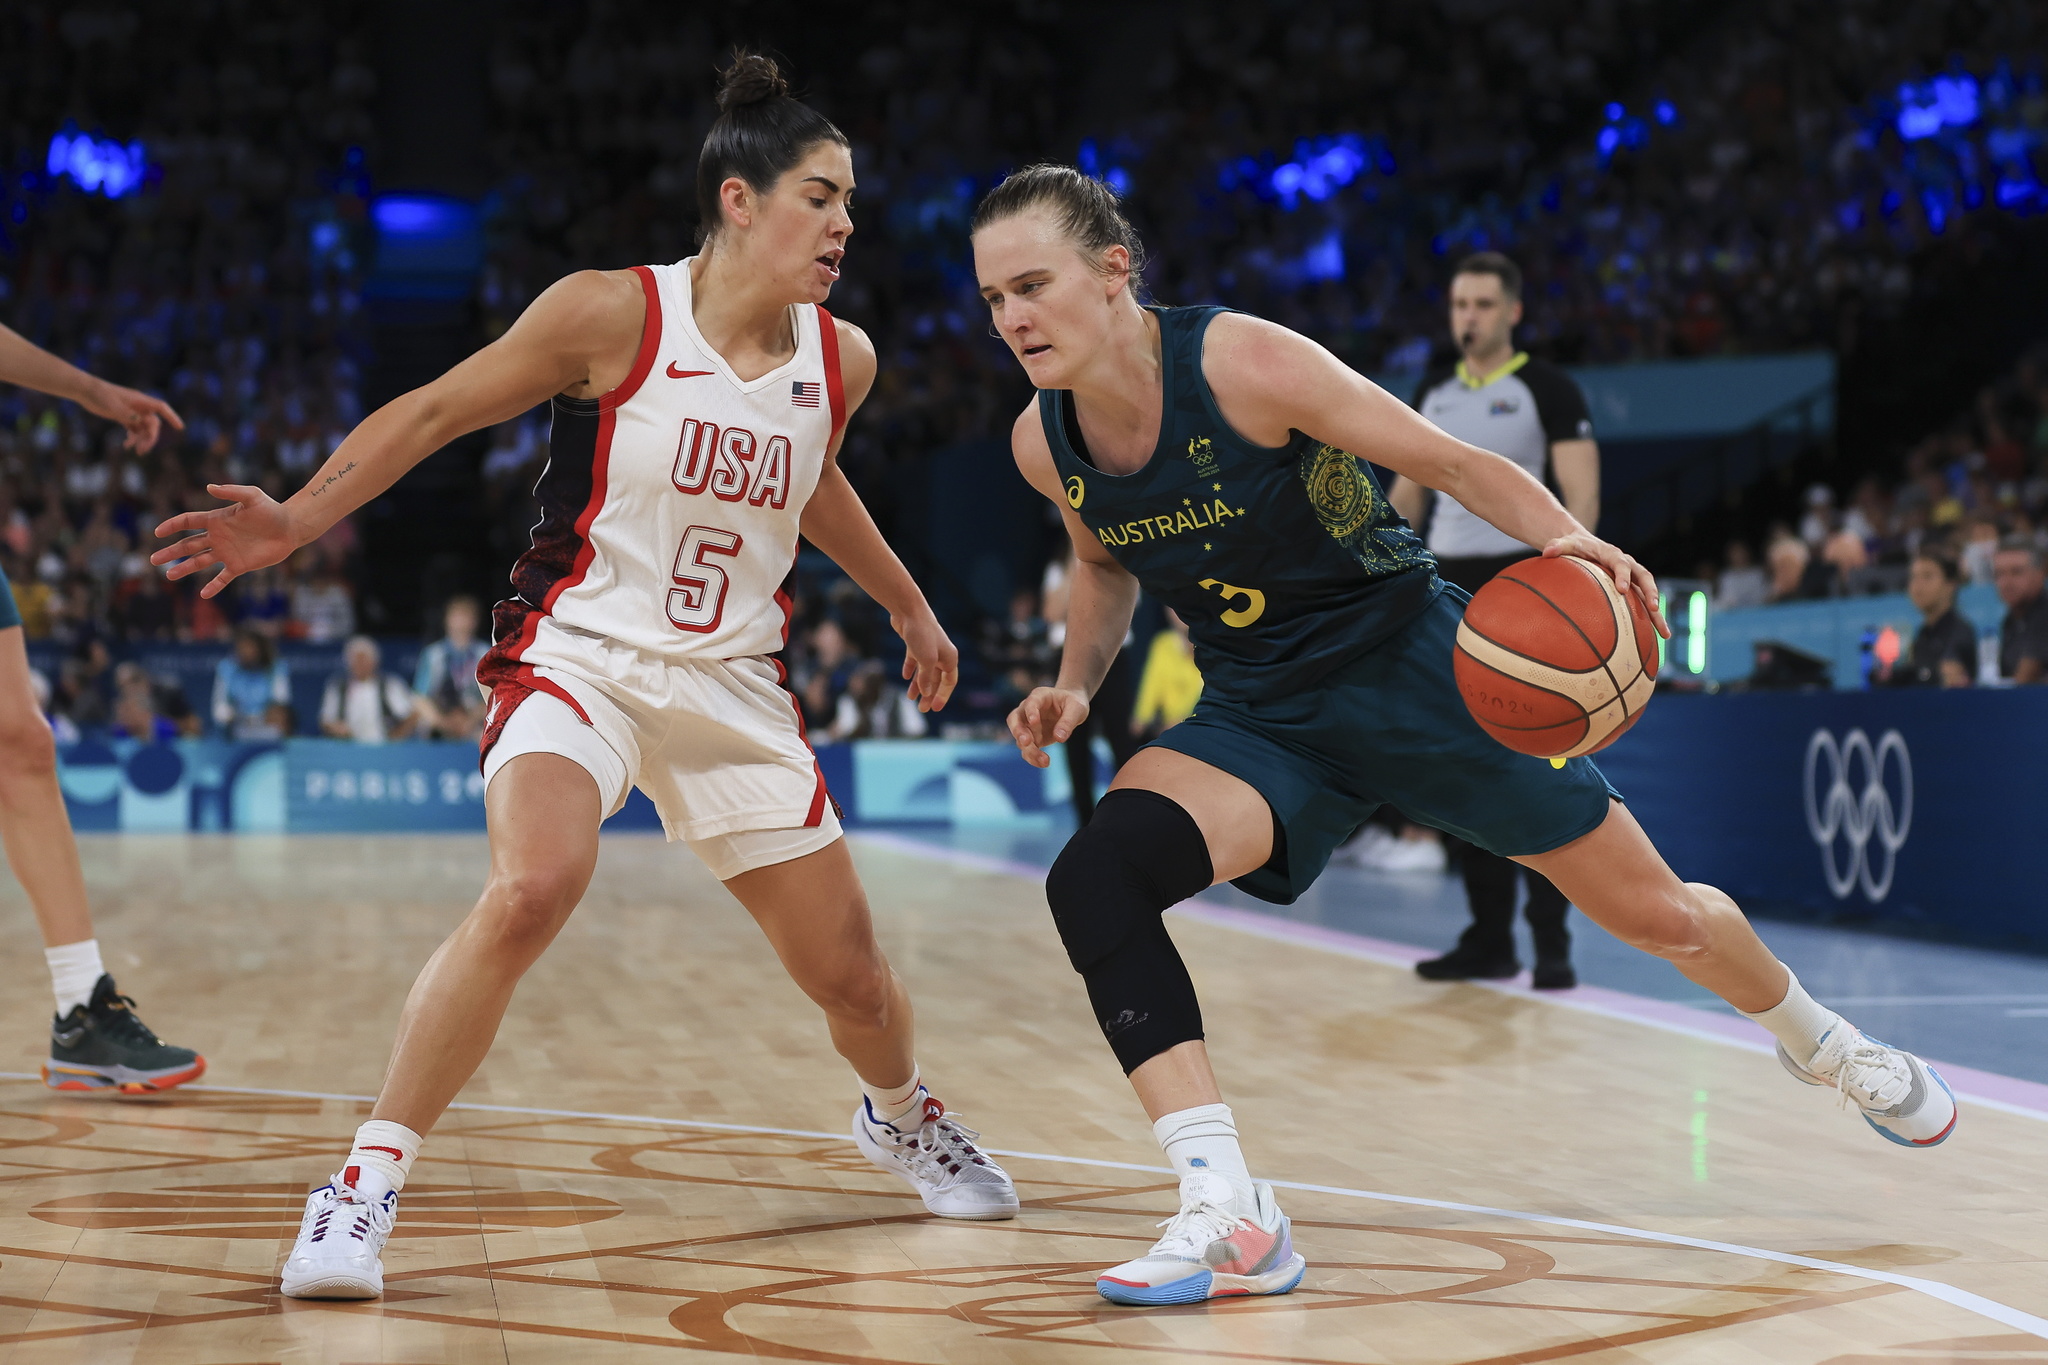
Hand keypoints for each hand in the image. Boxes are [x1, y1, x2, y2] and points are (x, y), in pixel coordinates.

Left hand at [80, 377, 183, 453]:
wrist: (85, 390)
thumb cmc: (99, 394)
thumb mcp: (112, 405)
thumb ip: (127, 413)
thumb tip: (140, 422)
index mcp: (139, 400)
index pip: (161, 408)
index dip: (172, 417)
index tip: (179, 428)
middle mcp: (138, 406)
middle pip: (152, 423)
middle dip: (150, 437)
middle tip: (143, 450)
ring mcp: (131, 411)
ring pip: (143, 428)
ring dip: (142, 440)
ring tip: (136, 451)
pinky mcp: (123, 416)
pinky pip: (133, 429)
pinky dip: (132, 438)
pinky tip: (126, 445)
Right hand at [150, 484, 298, 597]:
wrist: (290, 528)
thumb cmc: (272, 510)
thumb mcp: (252, 496)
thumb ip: (231, 492)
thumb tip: (208, 487)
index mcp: (217, 519)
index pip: (188, 522)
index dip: (172, 526)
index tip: (158, 532)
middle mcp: (217, 537)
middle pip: (188, 545)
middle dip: (170, 552)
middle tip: (153, 559)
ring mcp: (227, 552)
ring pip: (199, 562)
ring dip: (184, 568)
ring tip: (168, 575)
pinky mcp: (239, 565)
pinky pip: (223, 578)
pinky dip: (213, 586)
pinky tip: (203, 594)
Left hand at [892, 609, 958, 712]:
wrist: (909, 611)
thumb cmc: (922, 634)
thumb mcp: (926, 660)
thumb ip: (926, 679)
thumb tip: (925, 693)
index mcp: (949, 658)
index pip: (949, 682)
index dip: (943, 696)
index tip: (935, 708)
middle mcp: (941, 654)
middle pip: (936, 680)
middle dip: (929, 695)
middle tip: (922, 709)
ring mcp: (928, 649)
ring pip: (924, 672)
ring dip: (918, 685)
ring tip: (910, 698)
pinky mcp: (915, 644)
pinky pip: (914, 661)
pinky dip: (910, 670)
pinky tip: (905, 677)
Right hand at [1007, 686, 1090, 768]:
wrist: (1071, 709)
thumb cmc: (1073, 703)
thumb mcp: (1077, 708)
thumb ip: (1068, 721)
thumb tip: (1059, 738)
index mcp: (1040, 696)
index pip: (1030, 702)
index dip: (1030, 711)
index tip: (1034, 721)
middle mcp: (1028, 710)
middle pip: (1014, 720)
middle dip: (1018, 731)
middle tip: (1026, 742)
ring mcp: (1028, 725)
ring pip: (1020, 739)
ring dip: (1030, 750)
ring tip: (1045, 760)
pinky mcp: (1032, 738)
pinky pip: (1027, 750)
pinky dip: (1033, 758)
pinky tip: (1044, 763)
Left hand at [1541, 532, 1669, 637]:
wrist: (1584, 545)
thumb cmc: (1574, 546)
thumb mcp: (1565, 543)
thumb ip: (1557, 546)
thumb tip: (1546, 552)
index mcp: (1612, 554)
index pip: (1621, 563)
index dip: (1623, 575)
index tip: (1622, 589)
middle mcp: (1627, 565)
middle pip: (1645, 578)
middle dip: (1650, 593)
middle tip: (1654, 608)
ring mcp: (1631, 578)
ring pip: (1648, 594)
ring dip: (1657, 614)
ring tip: (1665, 633)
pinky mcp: (1631, 589)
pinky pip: (1643, 604)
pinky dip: (1650, 620)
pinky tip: (1655, 639)